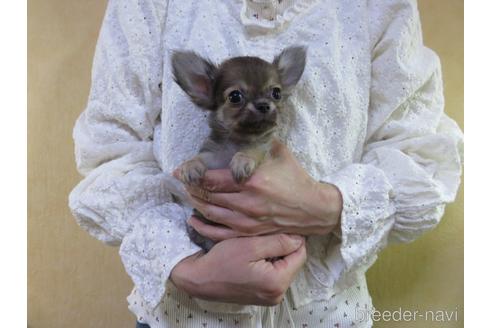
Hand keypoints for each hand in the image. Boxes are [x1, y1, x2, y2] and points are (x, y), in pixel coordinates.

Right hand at [170, 234, 306, 304]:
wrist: (198, 279)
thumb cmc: (221, 261)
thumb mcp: (251, 245)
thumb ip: (279, 241)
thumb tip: (300, 238)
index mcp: (277, 283)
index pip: (300, 254)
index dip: (292, 237)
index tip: (277, 226)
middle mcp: (277, 295)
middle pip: (292, 261)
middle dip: (281, 246)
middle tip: (263, 235)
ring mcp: (269, 297)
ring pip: (283, 267)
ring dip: (273, 254)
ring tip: (255, 245)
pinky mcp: (261, 296)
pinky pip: (272, 274)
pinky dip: (266, 263)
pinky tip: (252, 256)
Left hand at [175, 140, 341, 240]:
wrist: (313, 208)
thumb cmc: (296, 179)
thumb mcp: (279, 153)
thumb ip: (258, 142)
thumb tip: (245, 124)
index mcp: (252, 180)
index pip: (213, 179)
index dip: (194, 174)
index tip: (181, 170)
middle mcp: (247, 202)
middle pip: (208, 195)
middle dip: (191, 187)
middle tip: (181, 181)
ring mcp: (247, 221)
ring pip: (211, 213)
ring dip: (195, 203)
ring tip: (187, 194)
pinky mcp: (249, 233)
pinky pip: (220, 233)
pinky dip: (203, 227)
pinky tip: (193, 220)